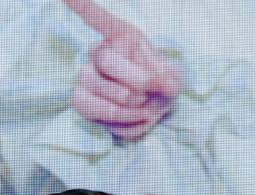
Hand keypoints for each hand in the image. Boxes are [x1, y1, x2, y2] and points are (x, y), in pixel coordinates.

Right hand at [65, 0, 181, 140]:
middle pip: (105, 60)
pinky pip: (96, 115)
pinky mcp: (82, 102)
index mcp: (122, 38)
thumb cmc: (162, 86)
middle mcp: (98, 55)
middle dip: (135, 81)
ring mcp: (86, 78)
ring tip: (146, 108)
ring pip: (98, 92)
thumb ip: (167, 78)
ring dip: (128, 107)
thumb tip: (165, 86)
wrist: (156, 107)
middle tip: (151, 90)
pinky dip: (124, 123)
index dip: (83, 5)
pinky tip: (138, 118)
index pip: (100, 18)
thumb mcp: (172, 76)